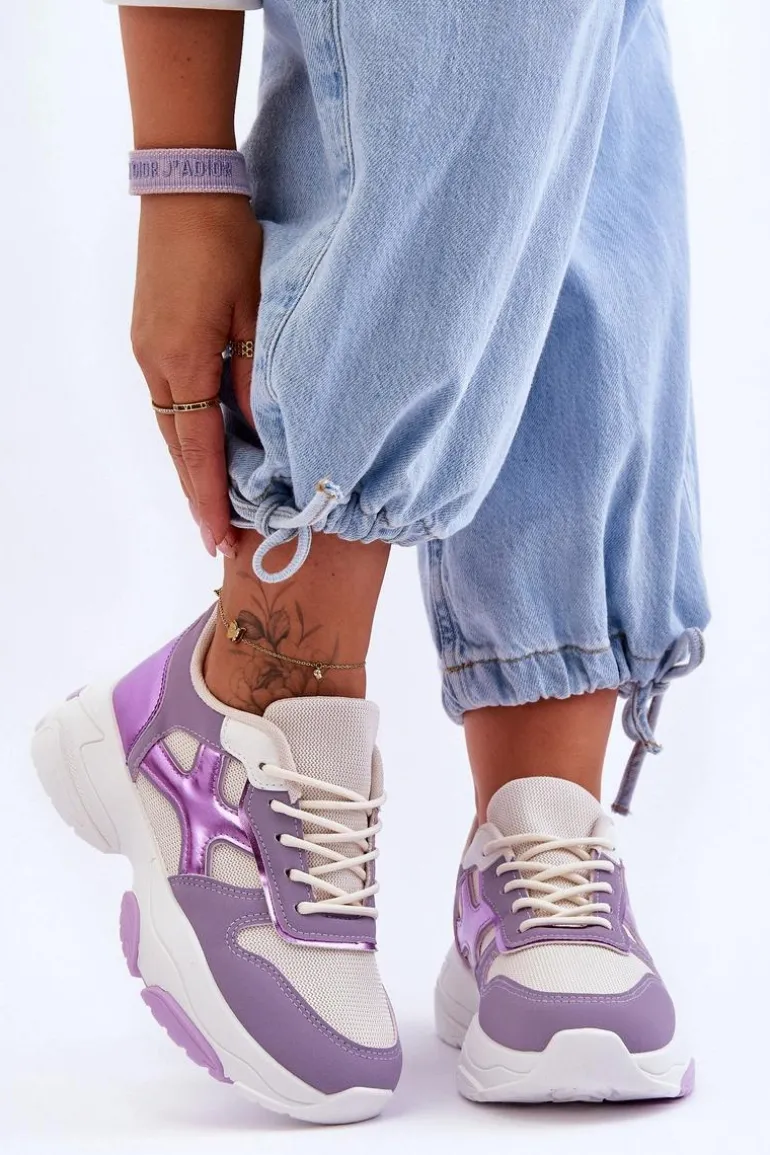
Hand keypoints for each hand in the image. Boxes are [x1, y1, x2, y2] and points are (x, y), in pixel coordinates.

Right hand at [131, 194, 262, 556]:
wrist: (185, 187)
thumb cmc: (228, 243)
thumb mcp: (256, 312)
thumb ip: (257, 378)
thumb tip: (264, 434)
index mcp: (182, 361)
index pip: (197, 451)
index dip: (209, 499)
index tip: (219, 541)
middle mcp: (155, 364)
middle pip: (178, 447)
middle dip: (198, 494)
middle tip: (218, 539)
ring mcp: (146, 350)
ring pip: (172, 425)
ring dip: (192, 465)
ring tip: (214, 503)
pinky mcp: (149, 336)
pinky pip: (169, 399)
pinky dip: (188, 431)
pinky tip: (206, 445)